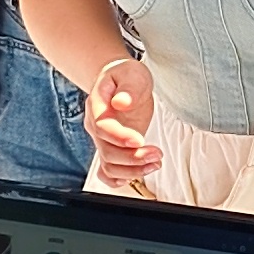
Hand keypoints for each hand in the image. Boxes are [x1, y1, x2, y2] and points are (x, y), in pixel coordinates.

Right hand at [85, 57, 160, 189]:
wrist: (120, 81)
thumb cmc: (125, 76)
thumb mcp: (132, 73)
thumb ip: (128, 87)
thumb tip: (122, 102)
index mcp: (97, 105)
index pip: (103, 127)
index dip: (120, 137)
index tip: (139, 140)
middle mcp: (96, 126)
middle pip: (107, 152)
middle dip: (133, 158)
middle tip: (156, 153)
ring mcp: (103, 140)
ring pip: (109, 166)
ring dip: (132, 170)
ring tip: (155, 163)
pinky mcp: (112, 148)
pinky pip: (107, 172)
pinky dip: (119, 180)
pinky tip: (136, 176)